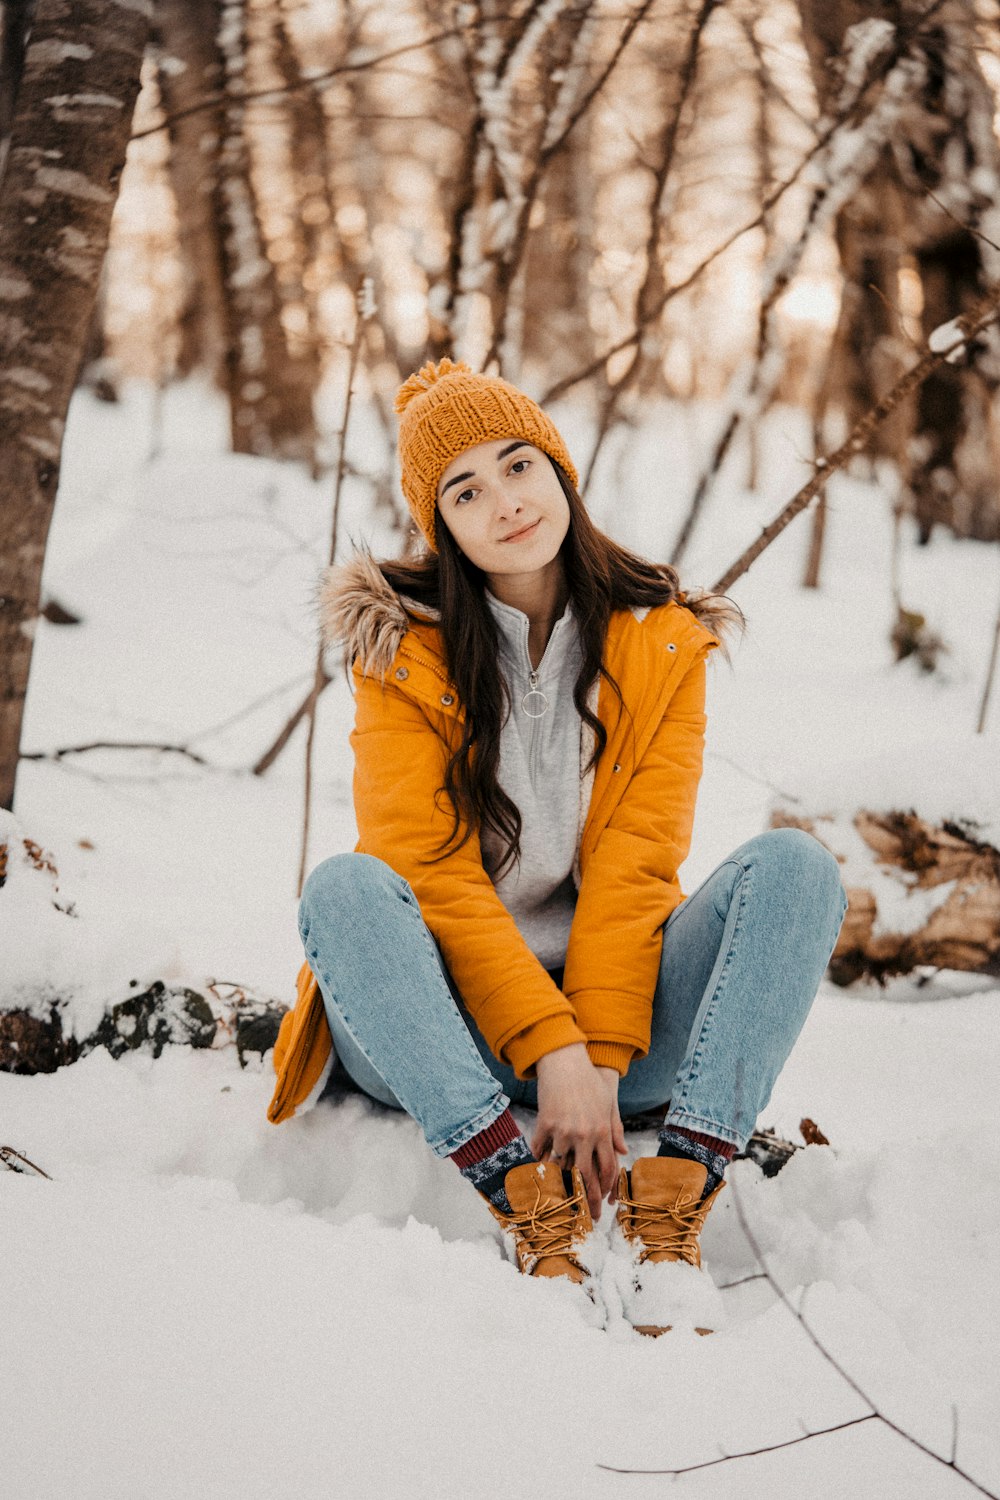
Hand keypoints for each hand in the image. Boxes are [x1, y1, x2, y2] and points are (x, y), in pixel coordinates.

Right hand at [531, 1044, 625, 1219]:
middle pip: (586, 1176)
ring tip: (558, 1199)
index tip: (603, 1202)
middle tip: (587, 1217)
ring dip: (559, 1182)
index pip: (608, 1169)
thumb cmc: (588, 1080)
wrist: (564, 1060)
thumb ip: (615, 1128)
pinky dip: (538, 1159)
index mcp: (603, 1131)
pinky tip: (538, 1169)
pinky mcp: (545, 1123)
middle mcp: (585, 1135)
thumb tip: (623, 1151)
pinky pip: (540, 1148)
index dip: (605, 1189)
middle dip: (587, 1201)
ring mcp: (564, 1131)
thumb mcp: (606, 1102)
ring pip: (560, 1166)